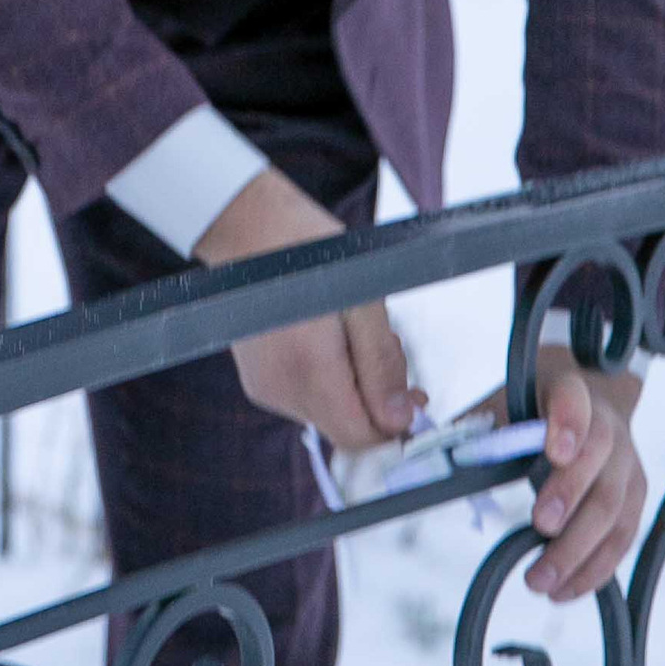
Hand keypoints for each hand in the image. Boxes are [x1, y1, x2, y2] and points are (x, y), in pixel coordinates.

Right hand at [206, 168, 422, 455]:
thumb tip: (400, 421)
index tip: (415, 394)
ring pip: (330, 414)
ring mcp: (265, 388)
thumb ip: (381, 365)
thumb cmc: (309, 252)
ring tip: (353, 333)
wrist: (248, 227)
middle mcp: (281, 390)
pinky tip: (328, 340)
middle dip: (377, 398)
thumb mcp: (364, 300)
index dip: (396, 424)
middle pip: (347, 427)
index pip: (362, 438)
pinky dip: (329, 380)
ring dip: (354, 386)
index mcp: (309, 371)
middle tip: (388, 346)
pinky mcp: (259, 381)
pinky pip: (308, 399)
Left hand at [471, 360, 646, 601]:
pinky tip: (565, 591)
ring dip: (580, 549)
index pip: (575, 401)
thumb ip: (464, 434)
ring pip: (615, 508)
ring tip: (541, 583)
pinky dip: (595, 569)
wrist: (589, 397)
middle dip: (570, 495)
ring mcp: (628, 464)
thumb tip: (411, 466)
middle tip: (540, 527)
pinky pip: (622, 537)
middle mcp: (609, 426)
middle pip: (600, 461)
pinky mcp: (636, 497)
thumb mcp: (497, 406)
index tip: (552, 452)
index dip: (569, 424)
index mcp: (569, 392)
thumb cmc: (529, 408)